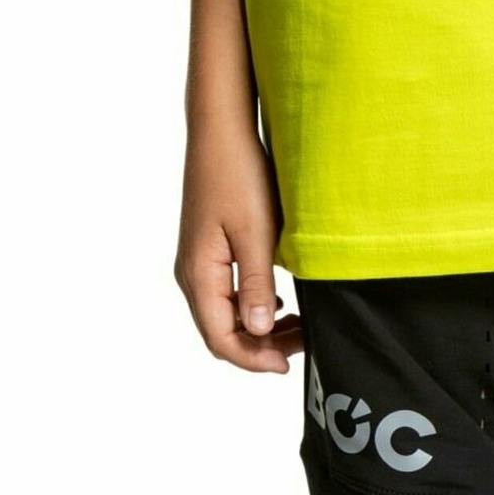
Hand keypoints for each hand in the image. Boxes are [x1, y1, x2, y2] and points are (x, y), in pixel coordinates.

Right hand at [174, 121, 305, 373]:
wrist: (221, 129)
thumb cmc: (238, 174)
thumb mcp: (255, 231)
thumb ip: (257, 284)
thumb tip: (258, 332)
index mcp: (199, 274)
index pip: (221, 339)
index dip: (253, 360)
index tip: (287, 365)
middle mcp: (192, 273)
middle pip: (221, 330)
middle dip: (259, 346)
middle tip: (301, 345)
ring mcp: (198, 260)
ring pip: (224, 312)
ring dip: (257, 326)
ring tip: (296, 326)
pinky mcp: (208, 247)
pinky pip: (226, 291)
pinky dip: (251, 304)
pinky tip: (277, 301)